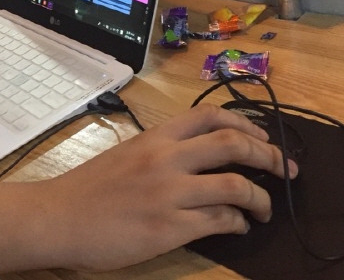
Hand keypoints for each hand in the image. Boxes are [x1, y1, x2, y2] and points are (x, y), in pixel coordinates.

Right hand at [45, 103, 297, 270]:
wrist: (58, 217)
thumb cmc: (88, 188)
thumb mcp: (126, 156)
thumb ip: (161, 153)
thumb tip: (197, 160)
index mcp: (155, 137)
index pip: (210, 115)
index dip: (246, 122)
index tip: (262, 135)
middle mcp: (166, 158)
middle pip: (233, 143)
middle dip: (269, 154)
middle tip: (286, 168)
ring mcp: (169, 193)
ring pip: (235, 185)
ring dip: (261, 197)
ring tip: (267, 208)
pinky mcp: (169, 227)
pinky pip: (219, 220)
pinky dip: (238, 222)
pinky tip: (239, 226)